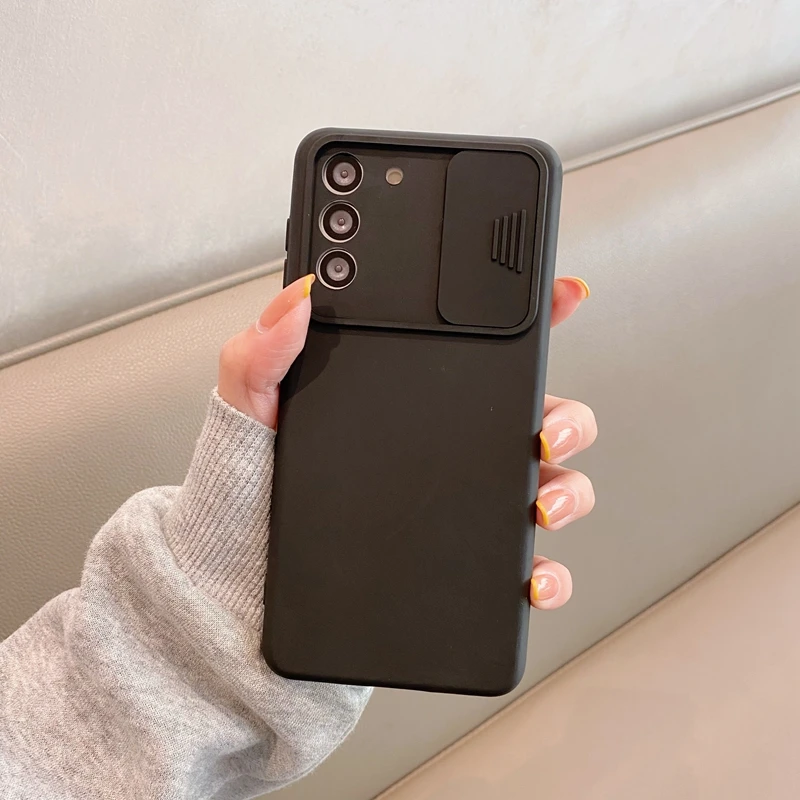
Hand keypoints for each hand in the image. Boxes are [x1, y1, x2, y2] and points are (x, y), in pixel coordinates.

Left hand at [218, 274, 594, 611]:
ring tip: (544, 503)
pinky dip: (547, 574)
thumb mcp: (252, 413)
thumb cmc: (247, 495)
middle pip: (535, 417)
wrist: (237, 582)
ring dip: (568, 491)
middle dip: (566, 418)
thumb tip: (294, 297)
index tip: (562, 298)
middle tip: (547, 429)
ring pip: (547, 486)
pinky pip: (524, 568)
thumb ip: (263, 354)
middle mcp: (444, 448)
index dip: (532, 318)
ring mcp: (458, 505)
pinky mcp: (461, 565)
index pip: (479, 349)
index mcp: (408, 398)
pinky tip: (531, 577)